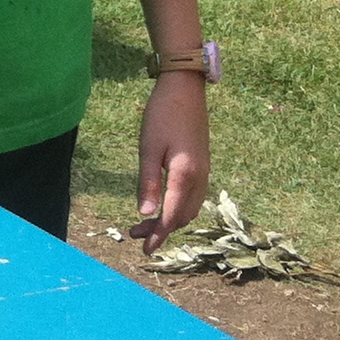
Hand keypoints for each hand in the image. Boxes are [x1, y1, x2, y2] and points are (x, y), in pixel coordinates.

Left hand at [134, 71, 209, 251]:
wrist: (185, 89)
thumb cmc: (162, 115)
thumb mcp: (148, 148)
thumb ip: (147, 182)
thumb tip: (144, 213)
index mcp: (185, 175)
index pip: (171, 216)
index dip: (158, 235)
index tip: (145, 250)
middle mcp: (200, 178)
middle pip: (182, 216)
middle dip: (161, 230)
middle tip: (135, 234)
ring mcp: (204, 172)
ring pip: (190, 208)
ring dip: (170, 220)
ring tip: (145, 223)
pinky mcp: (203, 165)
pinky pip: (194, 197)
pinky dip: (179, 208)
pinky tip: (163, 204)